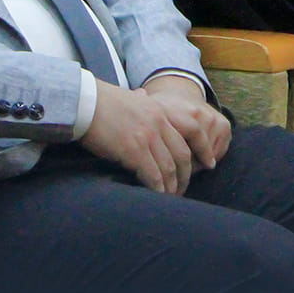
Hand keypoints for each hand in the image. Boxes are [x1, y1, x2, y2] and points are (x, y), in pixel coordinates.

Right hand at [80, 74, 229, 193]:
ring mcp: (147, 137)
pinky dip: (157, 188)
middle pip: (182, 155)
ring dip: (172, 186)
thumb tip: (142, 95)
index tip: (209, 163)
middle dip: (186, 175)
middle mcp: (158, 124)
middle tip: (184, 189)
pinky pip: (152, 174)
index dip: (204, 149)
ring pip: (169, 168)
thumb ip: (141, 100)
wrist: (84, 103)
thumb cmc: (101, 103)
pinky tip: (158, 195)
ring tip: (170, 198)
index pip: (193, 130)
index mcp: (160, 111)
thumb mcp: (130, 97)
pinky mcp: (133, 150)